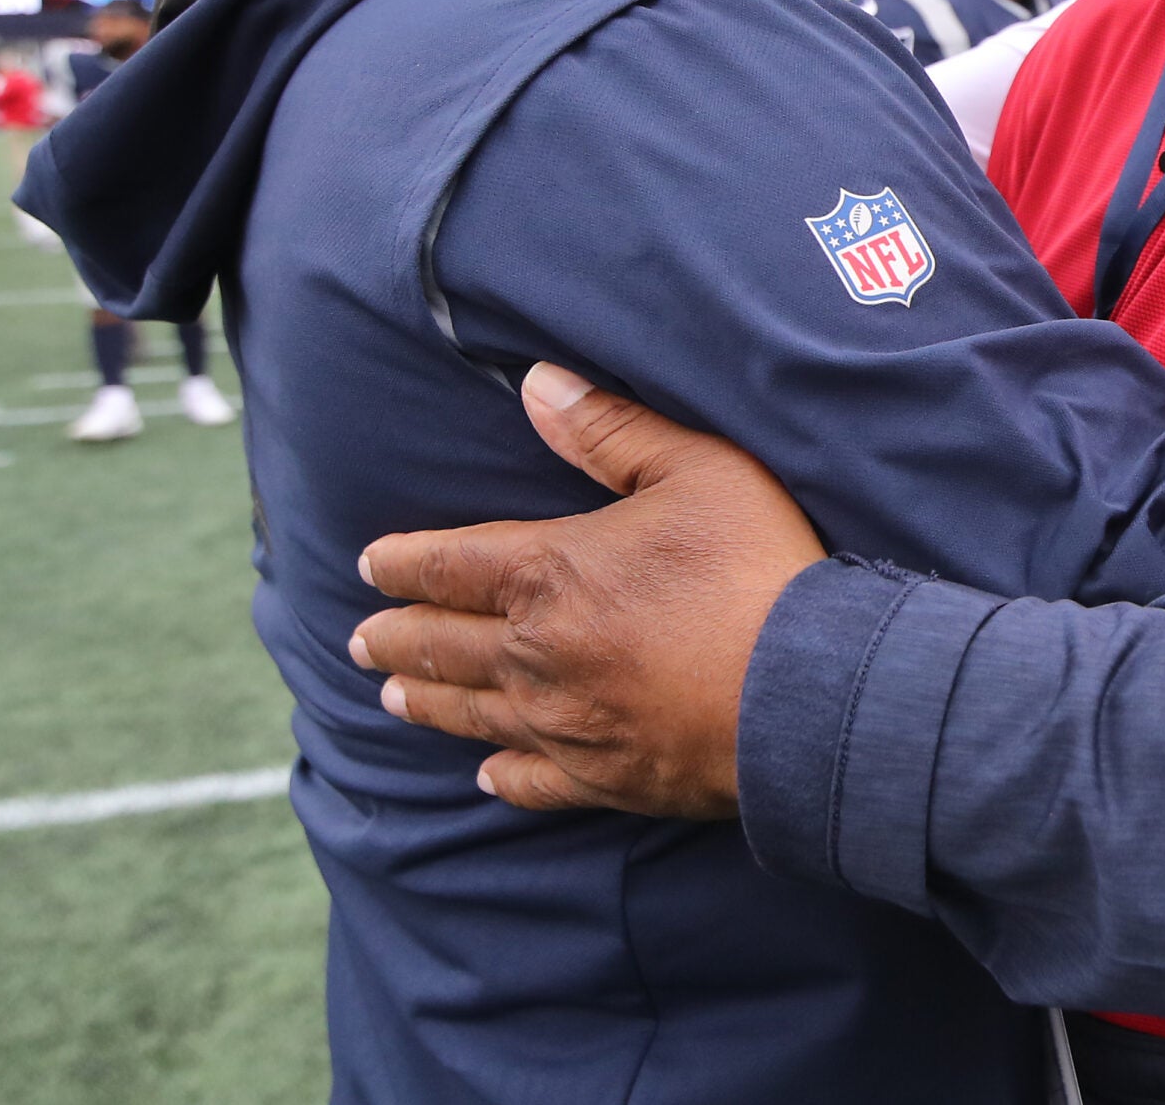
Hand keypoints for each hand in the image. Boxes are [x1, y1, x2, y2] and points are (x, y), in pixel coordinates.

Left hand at [350, 366, 825, 816]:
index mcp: (548, 572)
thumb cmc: (753, 569)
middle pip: (444, 644)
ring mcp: (563, 724)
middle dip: (399, 636)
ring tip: (392, 697)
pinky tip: (486, 773)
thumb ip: (610, 429)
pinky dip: (501, 774)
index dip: (402, 562)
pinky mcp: (601, 779)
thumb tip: (536, 384)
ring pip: (472, 713)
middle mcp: (535, 653)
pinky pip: (531, 780)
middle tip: (363, 640)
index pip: (448, 565)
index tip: (369, 565)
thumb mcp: (696, 470)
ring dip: (428, 701)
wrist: (801, 693)